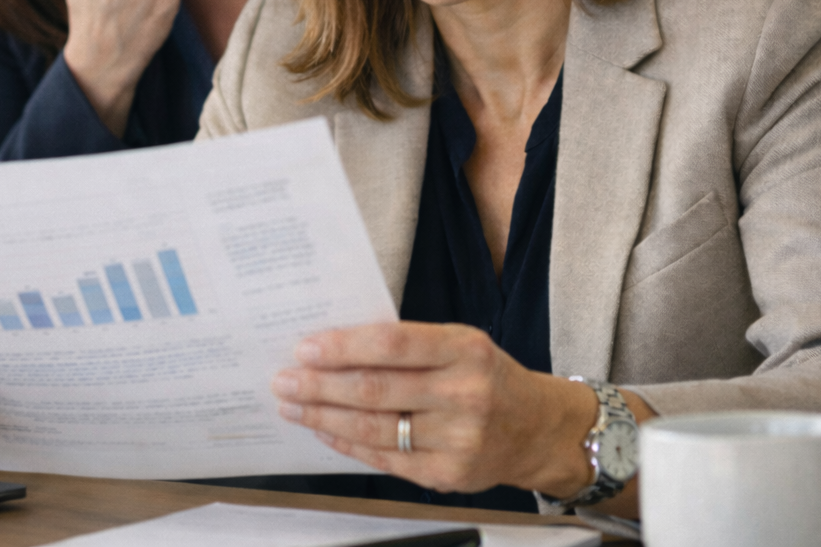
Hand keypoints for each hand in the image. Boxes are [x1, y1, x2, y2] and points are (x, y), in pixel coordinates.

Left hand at [270, 321, 600, 497]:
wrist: (537, 430)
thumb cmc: (487, 377)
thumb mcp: (460, 345)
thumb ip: (407, 346)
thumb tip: (335, 347)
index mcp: (465, 350)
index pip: (392, 345)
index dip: (344, 347)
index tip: (305, 347)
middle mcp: (464, 395)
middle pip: (375, 390)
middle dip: (319, 385)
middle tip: (283, 379)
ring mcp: (457, 440)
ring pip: (374, 429)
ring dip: (323, 416)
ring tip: (293, 405)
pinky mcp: (447, 475)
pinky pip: (384, 459)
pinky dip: (348, 443)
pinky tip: (325, 430)